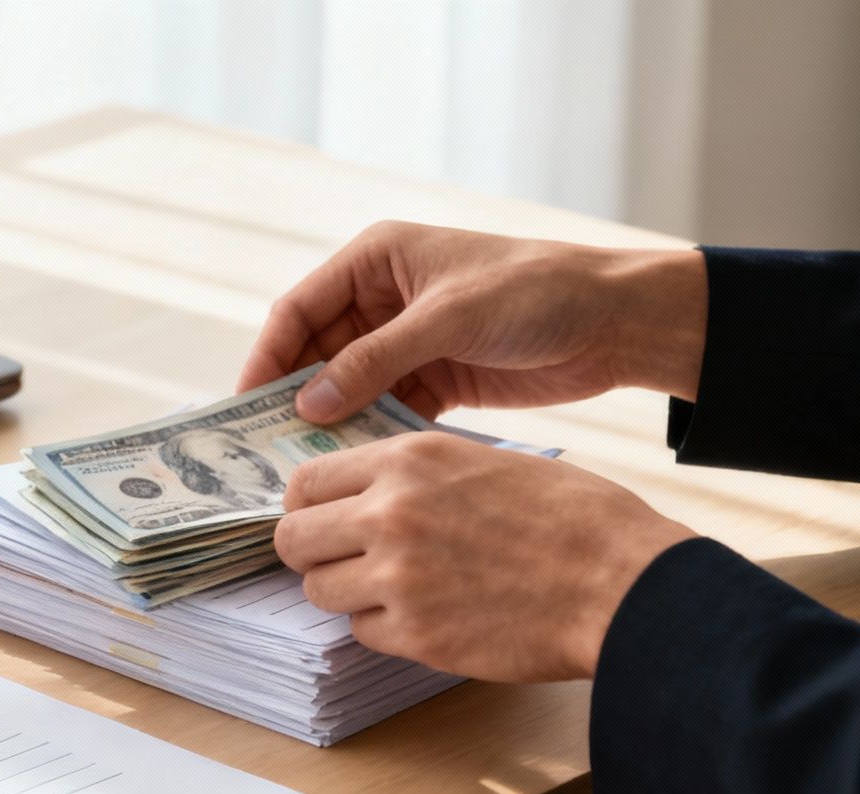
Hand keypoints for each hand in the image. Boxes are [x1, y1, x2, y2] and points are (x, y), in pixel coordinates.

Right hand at [244, 221, 706, 422]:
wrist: (613, 322)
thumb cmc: (534, 293)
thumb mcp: (448, 319)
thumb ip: (376, 359)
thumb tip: (307, 401)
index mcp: (378, 259)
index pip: (300, 308)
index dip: (269, 356)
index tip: (246, 406)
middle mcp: (384, 298)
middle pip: (317, 352)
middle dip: (295, 397)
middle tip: (268, 449)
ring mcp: (408, 341)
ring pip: (348, 387)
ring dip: (332, 423)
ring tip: (307, 469)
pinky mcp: (436, 379)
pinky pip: (386, 409)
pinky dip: (372, 434)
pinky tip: (358, 467)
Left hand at [275, 432, 696, 681]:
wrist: (621, 582)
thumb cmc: (573, 518)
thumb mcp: (486, 462)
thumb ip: (418, 475)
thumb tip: (367, 493)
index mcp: (409, 460)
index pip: (306, 481)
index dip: (307, 504)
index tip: (320, 518)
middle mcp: (390, 513)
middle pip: (294, 539)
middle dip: (311, 552)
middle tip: (339, 561)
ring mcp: (398, 577)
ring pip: (319, 591)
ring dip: (347, 593)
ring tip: (394, 590)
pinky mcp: (416, 634)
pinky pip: (362, 632)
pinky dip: (385, 629)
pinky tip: (429, 616)